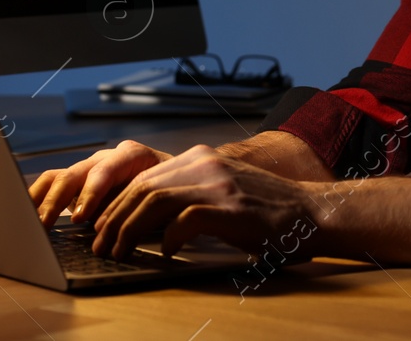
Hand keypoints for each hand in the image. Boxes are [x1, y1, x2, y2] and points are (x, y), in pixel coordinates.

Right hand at [28, 139, 173, 225]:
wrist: (177, 180)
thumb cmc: (174, 189)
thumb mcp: (167, 195)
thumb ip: (147, 207)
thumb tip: (127, 231)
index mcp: (131, 155)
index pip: (104, 170)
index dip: (90, 194)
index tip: (80, 217)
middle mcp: (106, 158)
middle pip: (75, 173)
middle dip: (58, 200)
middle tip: (44, 224)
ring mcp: (90, 167)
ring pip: (58, 177)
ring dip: (42, 200)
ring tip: (30, 222)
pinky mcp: (78, 181)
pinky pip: (52, 183)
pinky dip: (38, 198)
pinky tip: (26, 214)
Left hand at [91, 143, 318, 260]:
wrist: (309, 211)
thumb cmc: (266, 210)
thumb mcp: (222, 191)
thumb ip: (189, 195)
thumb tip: (147, 220)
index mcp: (200, 157)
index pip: (144, 176)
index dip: (117, 203)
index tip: (102, 226)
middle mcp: (205, 162)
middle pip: (142, 186)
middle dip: (113, 218)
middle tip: (101, 245)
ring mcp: (218, 183)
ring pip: (154, 200)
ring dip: (129, 229)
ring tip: (119, 251)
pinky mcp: (230, 206)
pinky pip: (185, 219)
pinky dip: (169, 238)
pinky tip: (167, 253)